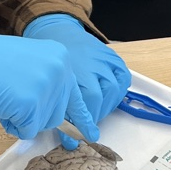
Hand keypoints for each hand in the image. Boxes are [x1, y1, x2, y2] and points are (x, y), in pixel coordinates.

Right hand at [0, 25, 98, 141]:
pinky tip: (0, 105)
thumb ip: (47, 84)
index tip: (92, 133)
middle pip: (59, 113)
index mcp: (60, 57)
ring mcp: (47, 87)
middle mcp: (59, 70)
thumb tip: (61, 117)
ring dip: (23, 120)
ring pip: (44, 124)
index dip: (81, 117)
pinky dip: (12, 125)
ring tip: (4, 98)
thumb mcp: (27, 64)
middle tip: (14, 100)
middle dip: (37, 116)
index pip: (76, 94)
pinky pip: (27, 131)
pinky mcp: (31, 104)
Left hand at [23, 14, 130, 147]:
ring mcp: (102, 58)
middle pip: (98, 97)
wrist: (57, 29)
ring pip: (113, 88)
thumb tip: (58, 137)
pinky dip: (119, 90)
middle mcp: (89, 63)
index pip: (83, 102)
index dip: (81, 123)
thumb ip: (52, 106)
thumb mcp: (47, 82)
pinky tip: (108, 99)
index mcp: (70, 70)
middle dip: (92, 117)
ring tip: (96, 114)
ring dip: (106, 107)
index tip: (76, 140)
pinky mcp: (111, 55)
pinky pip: (123, 76)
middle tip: (85, 127)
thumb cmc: (50, 61)